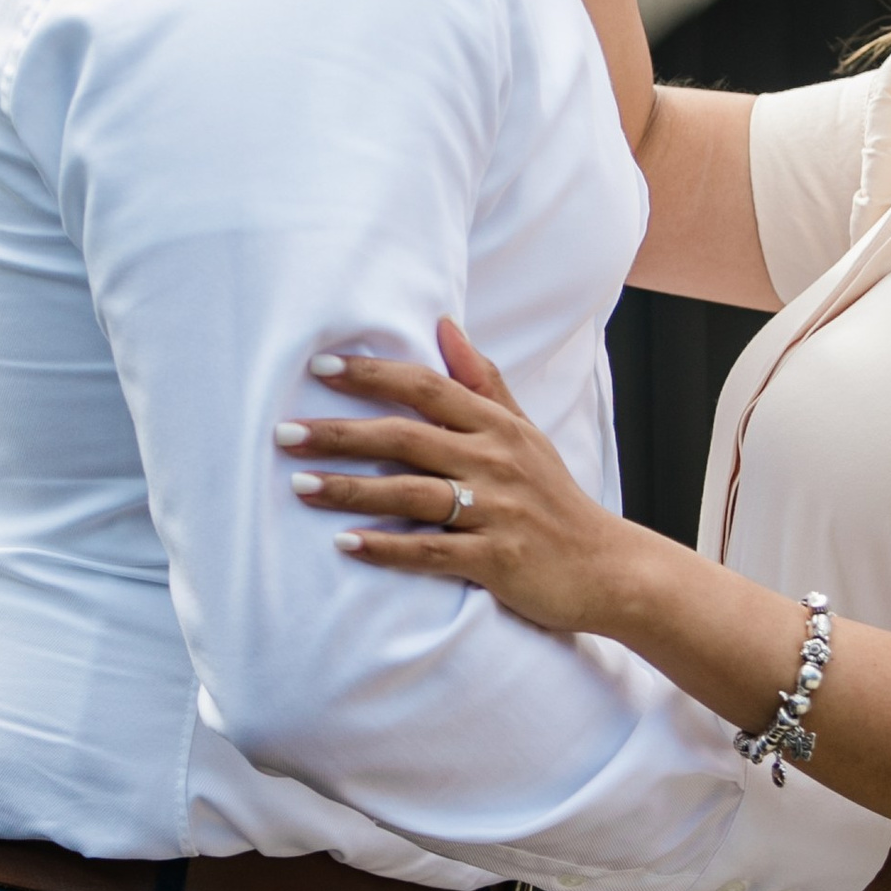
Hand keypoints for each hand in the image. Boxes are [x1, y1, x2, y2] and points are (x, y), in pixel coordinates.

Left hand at [275, 322, 641, 633]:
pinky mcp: (496, 559)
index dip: (373, 374)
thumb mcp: (525, 432)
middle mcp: (495, 461)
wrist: (607, 568)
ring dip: (351, 489)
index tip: (320, 367)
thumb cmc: (554, 498)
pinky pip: (431, 551)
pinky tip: (346, 544)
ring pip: (411, 493)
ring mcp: (496, 510)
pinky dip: (387, 547)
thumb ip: (482, 380)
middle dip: (341, 433)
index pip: (426, 387)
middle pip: (406, 436)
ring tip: (298, 485)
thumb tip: (445, 322)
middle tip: (283, 432)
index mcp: (496, 426)